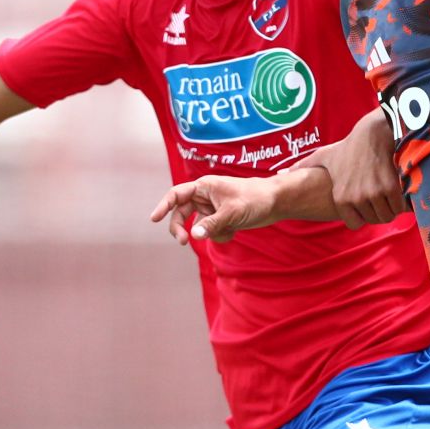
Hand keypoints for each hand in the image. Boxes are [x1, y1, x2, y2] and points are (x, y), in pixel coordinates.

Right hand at [149, 176, 273, 243]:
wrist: (275, 202)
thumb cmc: (254, 198)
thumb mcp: (232, 212)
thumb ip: (212, 224)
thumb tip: (194, 236)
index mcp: (204, 186)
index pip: (176, 195)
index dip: (164, 206)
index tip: (154, 219)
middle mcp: (205, 197)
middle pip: (182, 214)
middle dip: (183, 228)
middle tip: (184, 242)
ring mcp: (212, 209)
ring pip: (199, 227)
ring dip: (211, 233)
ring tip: (229, 229)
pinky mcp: (221, 220)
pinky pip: (211, 233)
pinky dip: (221, 235)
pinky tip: (235, 230)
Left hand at [313, 133, 404, 227]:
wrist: (372, 134)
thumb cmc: (348, 147)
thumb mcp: (323, 157)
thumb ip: (304, 167)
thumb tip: (283, 174)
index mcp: (341, 197)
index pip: (355, 223)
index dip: (362, 216)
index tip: (366, 207)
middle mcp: (356, 198)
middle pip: (374, 220)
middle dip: (379, 213)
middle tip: (382, 202)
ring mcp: (374, 194)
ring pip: (388, 216)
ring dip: (392, 209)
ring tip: (391, 198)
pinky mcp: (390, 188)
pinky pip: (399, 207)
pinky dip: (402, 203)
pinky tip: (400, 193)